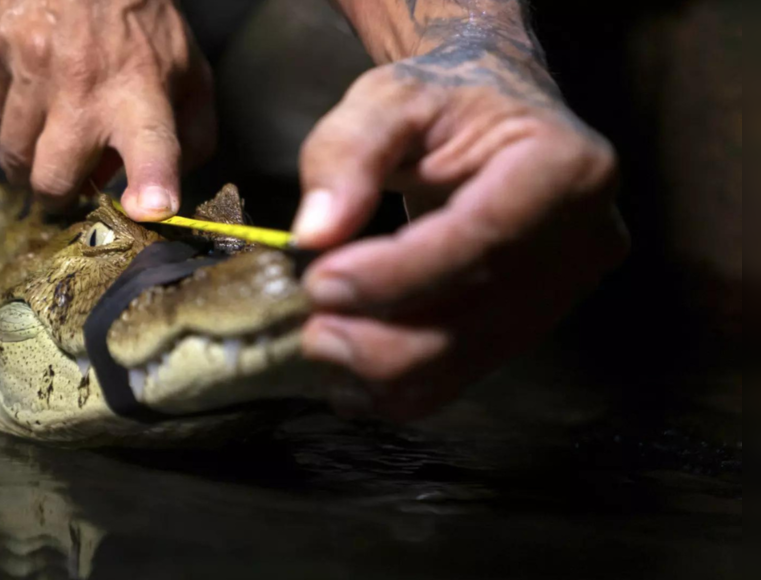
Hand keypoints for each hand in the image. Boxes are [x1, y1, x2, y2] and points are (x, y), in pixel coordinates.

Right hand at [0, 0, 214, 219]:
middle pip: (54, 178)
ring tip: (47, 144)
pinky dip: (8, 124)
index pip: (153, 145)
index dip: (152, 182)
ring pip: (13, 155)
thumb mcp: (190, 76)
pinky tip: (31, 105)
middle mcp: (86, 85)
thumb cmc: (145, 28)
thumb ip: (187, 140)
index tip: (149, 208)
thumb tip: (159, 196)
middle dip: (58, 196)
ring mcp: (34, 66)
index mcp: (144, 94)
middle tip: (67, 184)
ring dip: (28, 165)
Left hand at [293, 41, 629, 420]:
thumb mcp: (388, 97)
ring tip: (322, 347)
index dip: (400, 272)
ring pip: (472, 355)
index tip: (321, 284)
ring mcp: (566, 288)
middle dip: (387, 338)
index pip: (483, 236)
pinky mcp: (536, 321)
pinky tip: (351, 382)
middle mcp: (583, 237)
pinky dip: (406, 385)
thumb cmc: (445, 97)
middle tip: (312, 333)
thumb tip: (314, 234)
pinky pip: (468, 370)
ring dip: (388, 370)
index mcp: (566, 167)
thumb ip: (346, 153)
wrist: (493, 110)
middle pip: (482, 312)